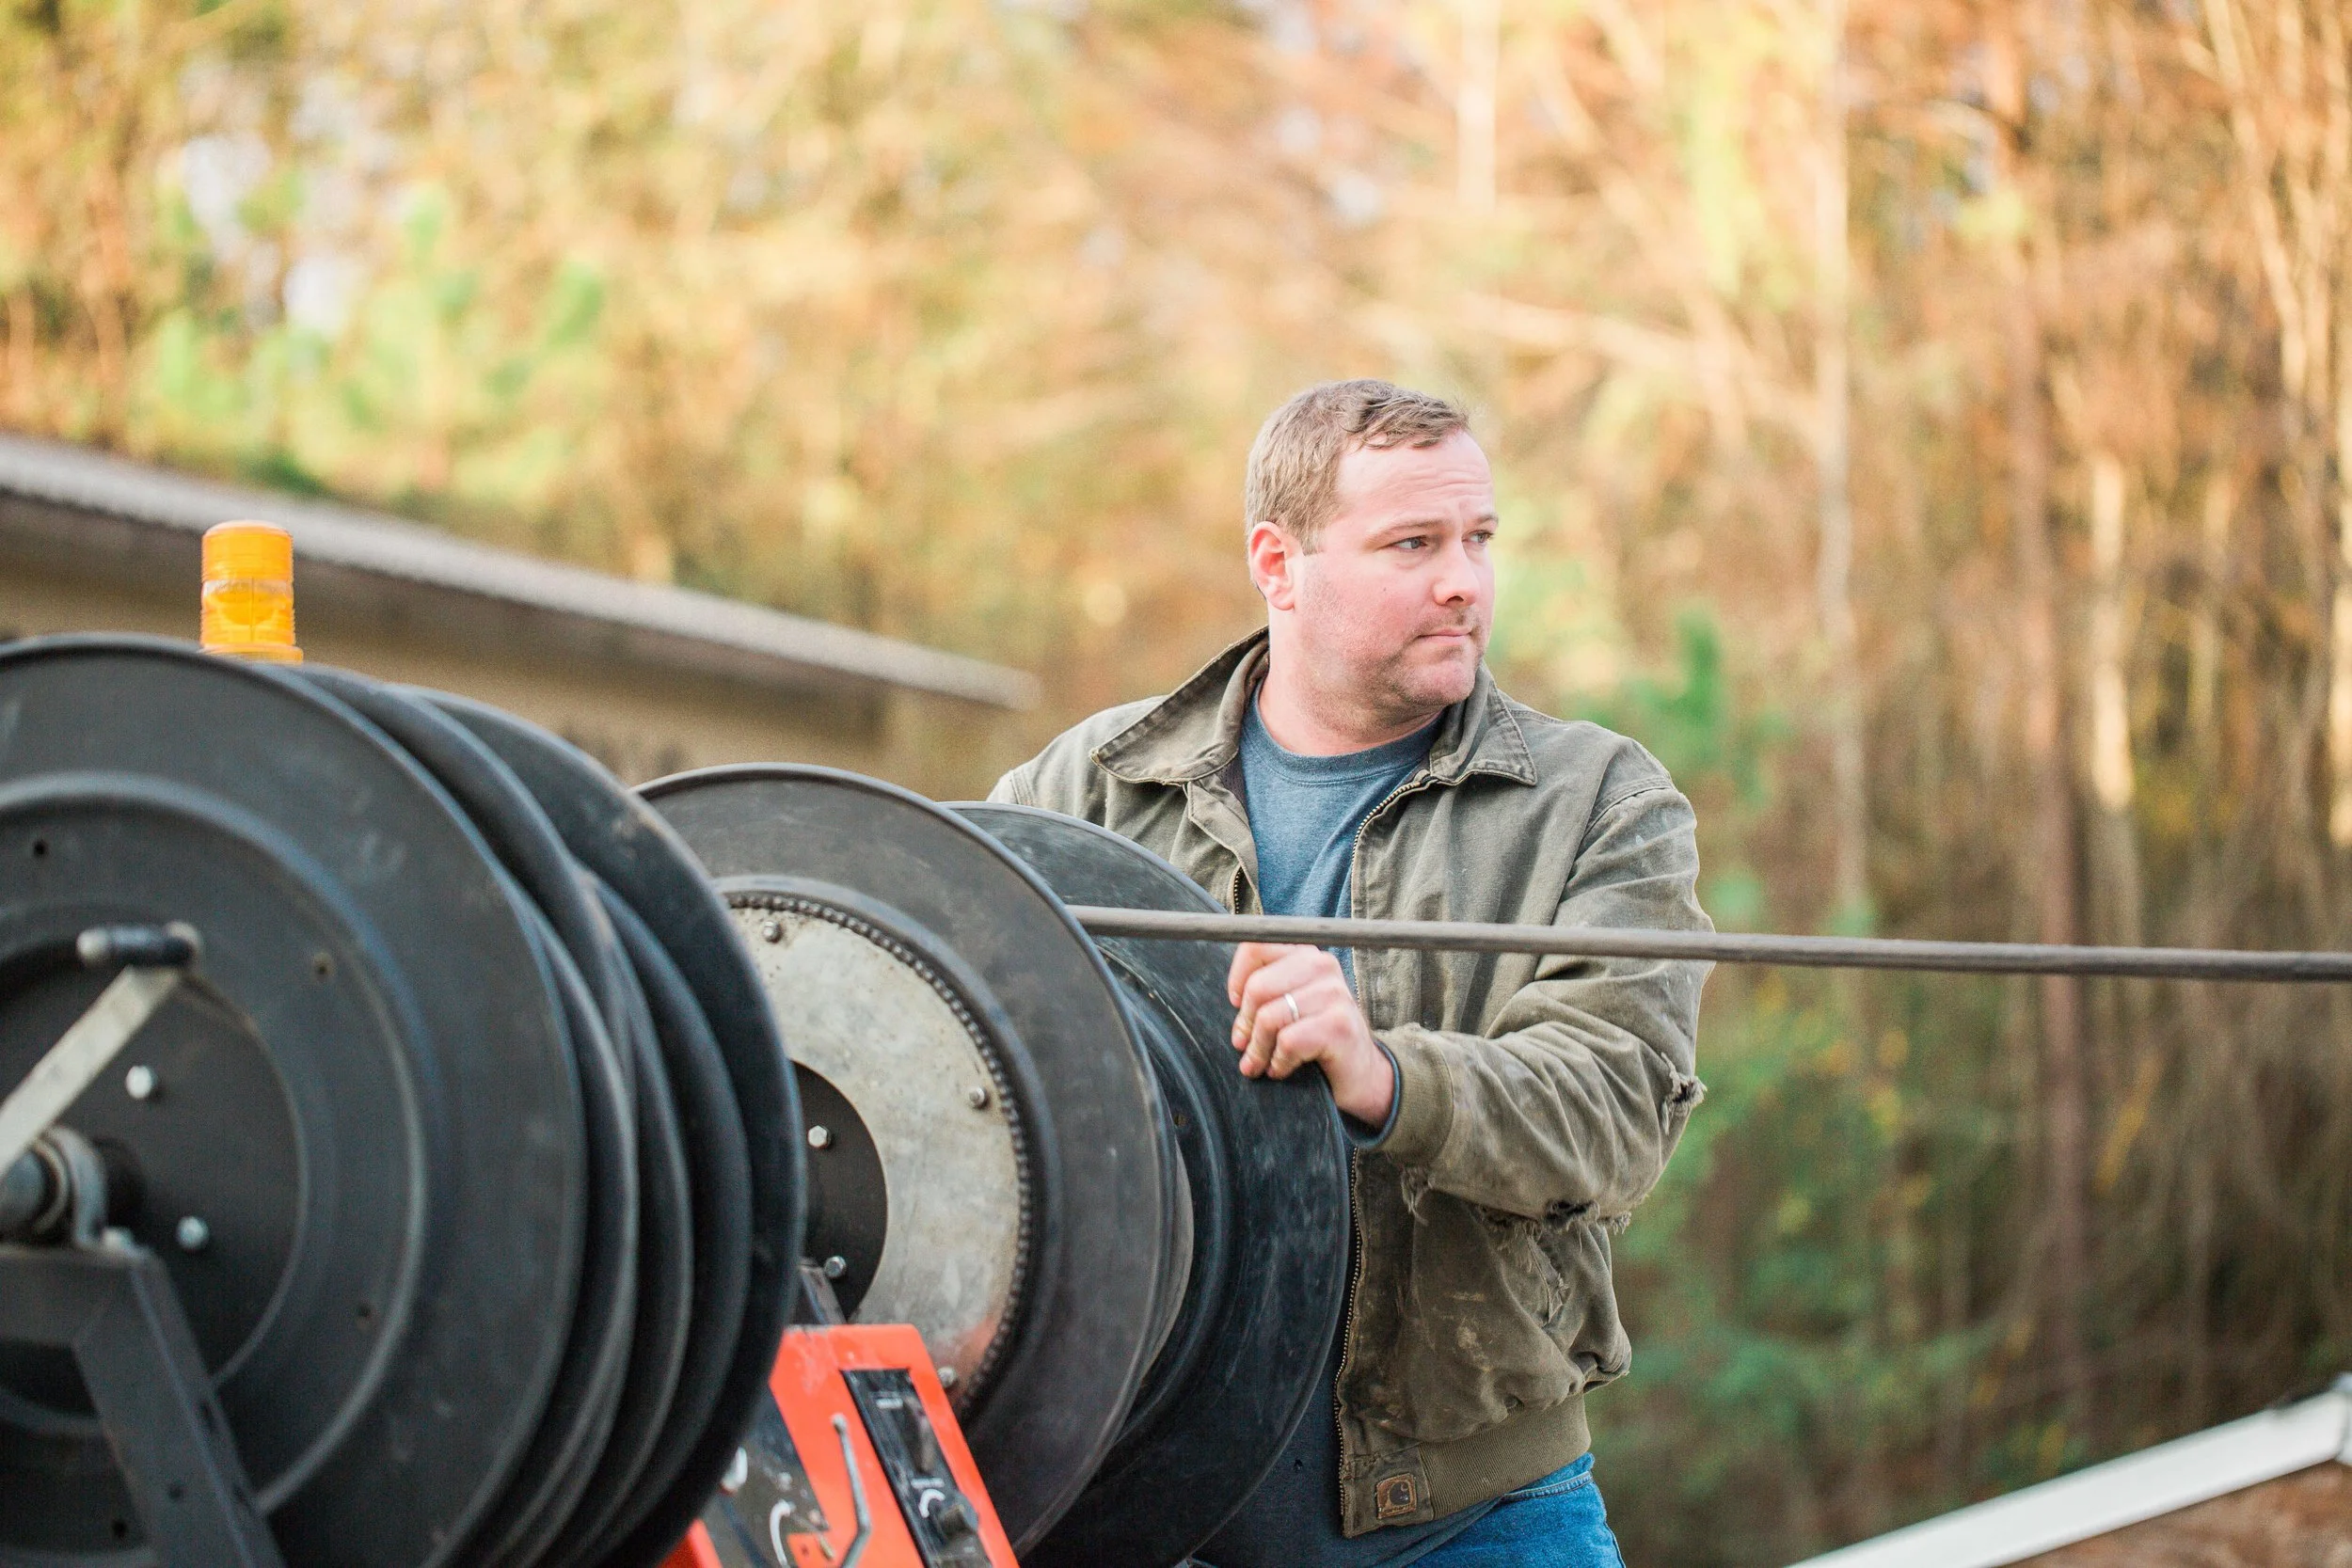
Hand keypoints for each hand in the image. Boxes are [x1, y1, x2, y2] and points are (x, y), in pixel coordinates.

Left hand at [1227, 942, 1395, 1128]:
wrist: (1361, 1075)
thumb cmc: (1318, 1038)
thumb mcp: (1292, 1005)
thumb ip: (1267, 990)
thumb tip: (1233, 998)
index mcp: (1307, 955)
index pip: (1257, 946)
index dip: (1237, 977)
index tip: (1237, 1004)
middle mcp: (1323, 966)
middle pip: (1258, 986)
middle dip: (1245, 1022)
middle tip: (1243, 1045)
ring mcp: (1335, 994)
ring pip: (1270, 1017)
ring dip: (1258, 1049)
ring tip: (1258, 1064)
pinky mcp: (1339, 1026)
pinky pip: (1288, 1041)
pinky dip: (1278, 1062)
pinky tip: (1281, 1069)